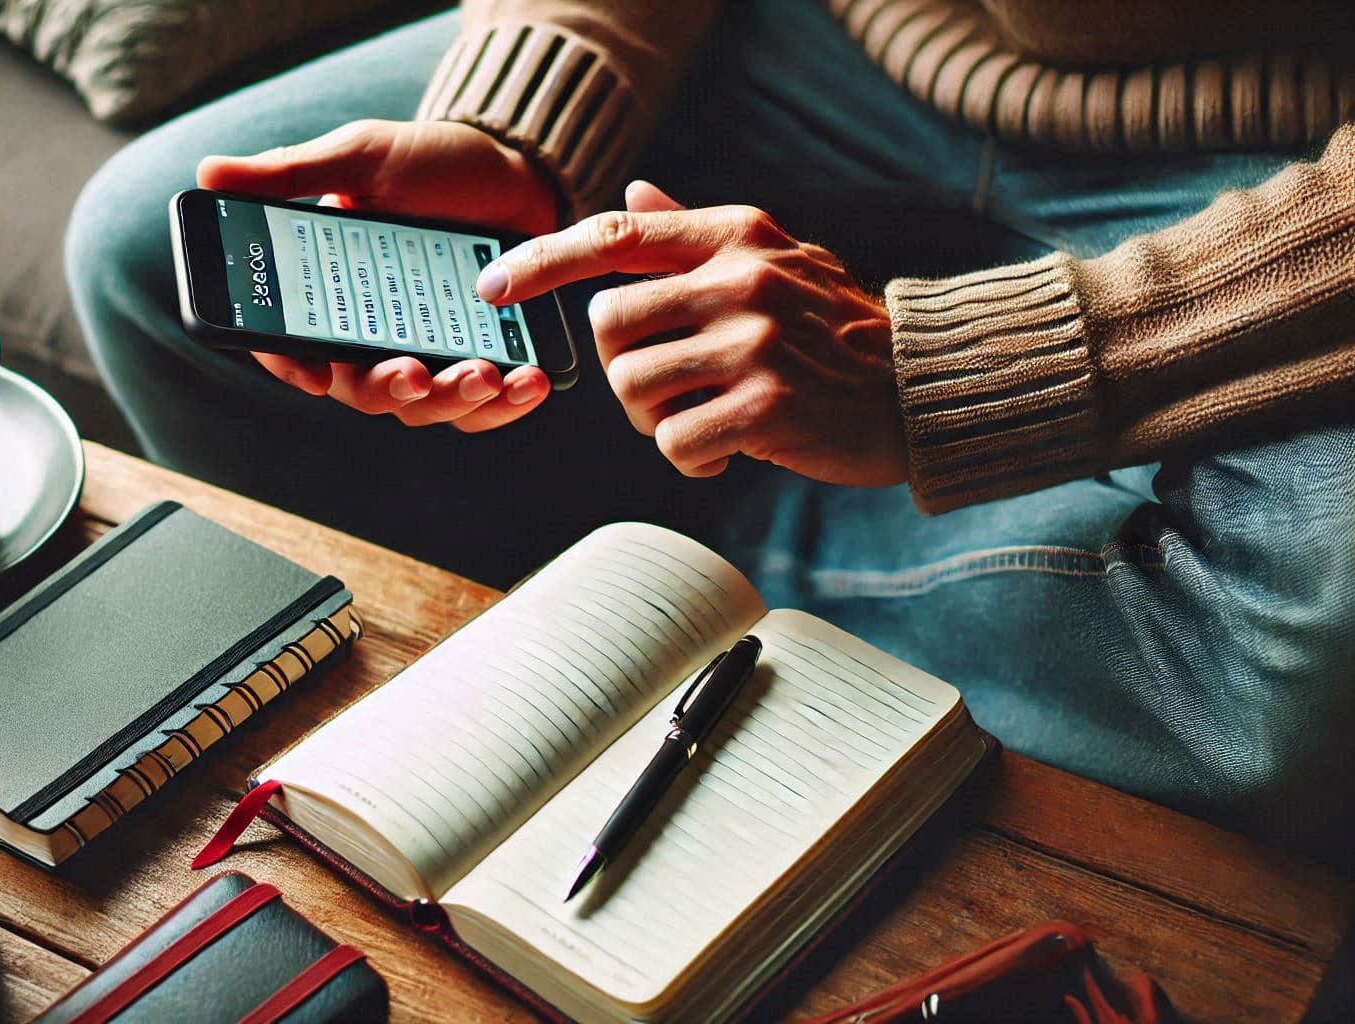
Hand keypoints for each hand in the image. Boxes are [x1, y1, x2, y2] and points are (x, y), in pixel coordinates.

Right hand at [198, 119, 557, 430]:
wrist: (519, 169)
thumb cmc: (433, 161)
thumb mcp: (360, 157)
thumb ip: (290, 173)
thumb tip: (208, 174)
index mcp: (328, 288)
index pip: (288, 342)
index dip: (291, 366)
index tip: (317, 376)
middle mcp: (369, 330)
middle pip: (359, 389)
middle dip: (389, 389)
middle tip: (418, 373)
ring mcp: (425, 350)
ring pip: (421, 406)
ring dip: (453, 400)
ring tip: (490, 372)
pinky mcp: (478, 360)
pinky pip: (481, 409)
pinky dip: (504, 405)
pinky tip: (527, 381)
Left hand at [476, 181, 905, 484]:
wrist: (924, 385)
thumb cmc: (838, 328)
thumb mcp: (776, 258)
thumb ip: (696, 229)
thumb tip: (635, 189)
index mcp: (733, 238)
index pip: (615, 234)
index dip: (543, 260)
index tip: (495, 286)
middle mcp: (739, 280)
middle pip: (608, 325)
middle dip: (619, 371)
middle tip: (664, 393)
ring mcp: (754, 342)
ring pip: (633, 390)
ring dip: (653, 422)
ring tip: (699, 422)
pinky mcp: (768, 405)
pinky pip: (676, 443)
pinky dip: (690, 460)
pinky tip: (729, 453)